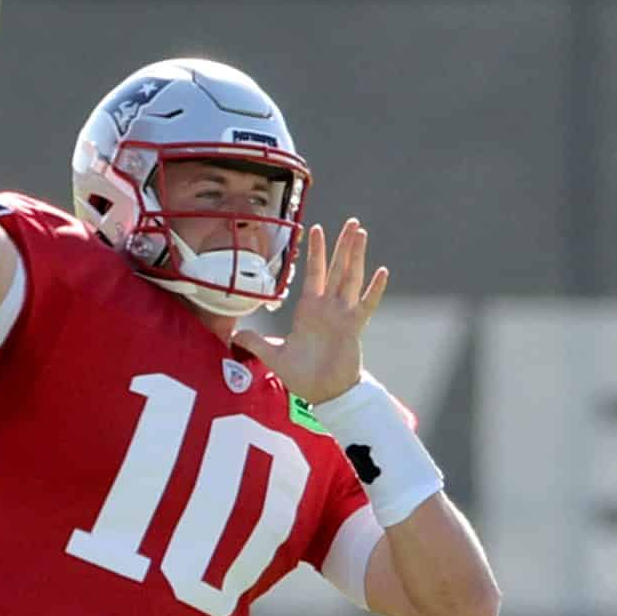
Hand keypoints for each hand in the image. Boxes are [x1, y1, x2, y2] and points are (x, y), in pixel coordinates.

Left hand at [235, 218, 386, 404]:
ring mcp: (343, 315)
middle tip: (351, 222)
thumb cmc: (303, 375)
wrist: (324, 394)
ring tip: (360, 234)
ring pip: (351, 278)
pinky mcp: (354, 328)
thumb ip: (256, 343)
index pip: (313, 273)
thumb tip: (234, 336)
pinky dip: (374, 289)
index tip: (316, 228)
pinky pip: (366, 305)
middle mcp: (328, 307)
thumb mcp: (274, 356)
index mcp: (309, 309)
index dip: (315, 251)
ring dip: (356, 256)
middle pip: (336, 268)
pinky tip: (382, 271)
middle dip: (343, 245)